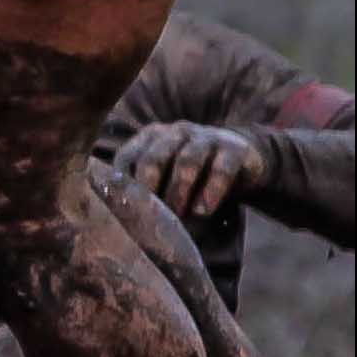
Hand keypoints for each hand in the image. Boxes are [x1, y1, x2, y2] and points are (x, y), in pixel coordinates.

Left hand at [113, 121, 266, 219]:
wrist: (241, 166)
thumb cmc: (189, 179)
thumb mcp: (163, 181)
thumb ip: (140, 191)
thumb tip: (115, 223)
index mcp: (150, 138)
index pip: (128, 159)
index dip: (124, 187)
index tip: (123, 212)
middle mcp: (176, 132)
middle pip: (154, 158)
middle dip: (150, 189)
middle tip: (150, 217)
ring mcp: (206, 136)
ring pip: (186, 161)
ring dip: (179, 192)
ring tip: (178, 217)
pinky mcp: (235, 148)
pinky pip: (221, 168)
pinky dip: (210, 191)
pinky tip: (203, 211)